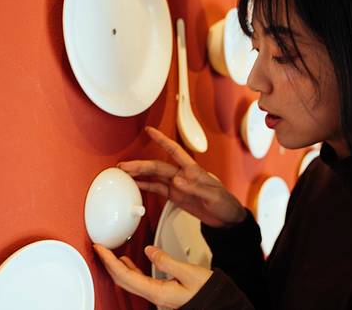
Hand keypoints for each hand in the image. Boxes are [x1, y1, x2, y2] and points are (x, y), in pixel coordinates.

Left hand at [93, 244, 211, 308]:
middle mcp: (155, 296)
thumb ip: (167, 261)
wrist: (218, 303)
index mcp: (158, 292)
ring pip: (130, 282)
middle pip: (123, 280)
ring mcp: (158, 296)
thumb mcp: (188, 273)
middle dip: (109, 264)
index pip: (125, 276)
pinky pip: (140, 282)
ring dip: (118, 268)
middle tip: (100, 249)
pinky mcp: (162, 293)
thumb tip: (149, 251)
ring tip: (110, 254)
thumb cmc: (207, 291)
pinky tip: (129, 263)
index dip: (109, 261)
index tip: (101, 249)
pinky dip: (130, 270)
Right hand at [119, 126, 245, 227]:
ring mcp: (178, 186)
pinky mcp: (176, 196)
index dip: (162, 140)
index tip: (150, 131)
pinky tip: (135, 185)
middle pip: (158, 166)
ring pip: (155, 177)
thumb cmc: (225, 203)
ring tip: (125, 173)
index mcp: (193, 170)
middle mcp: (183, 176)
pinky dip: (145, 187)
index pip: (175, 150)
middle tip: (125, 166)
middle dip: (141, 164)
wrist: (227, 219)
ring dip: (140, 174)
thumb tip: (177, 181)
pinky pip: (158, 189)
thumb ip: (195, 188)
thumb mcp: (213, 196)